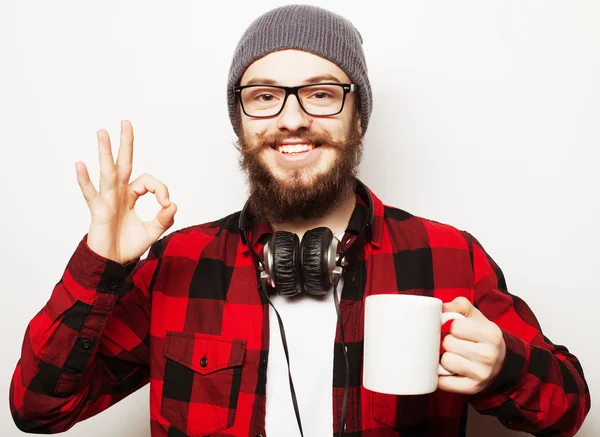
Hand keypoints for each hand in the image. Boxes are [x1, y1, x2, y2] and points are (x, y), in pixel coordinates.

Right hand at [75, 120, 176, 263]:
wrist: (111, 263)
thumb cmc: (128, 246)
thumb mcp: (152, 232)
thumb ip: (164, 219)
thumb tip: (173, 204)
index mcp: (131, 196)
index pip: (149, 182)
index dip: (161, 190)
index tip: (166, 204)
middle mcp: (118, 193)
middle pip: (123, 164)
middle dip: (126, 143)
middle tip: (126, 122)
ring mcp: (107, 200)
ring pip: (107, 172)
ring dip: (105, 152)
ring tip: (102, 132)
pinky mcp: (98, 211)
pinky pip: (91, 193)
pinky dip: (84, 180)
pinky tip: (80, 164)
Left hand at [437, 297, 505, 394]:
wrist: (500, 362)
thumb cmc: (482, 336)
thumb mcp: (475, 316)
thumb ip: (458, 305)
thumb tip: (439, 307)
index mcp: (491, 334)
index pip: (455, 326)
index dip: (454, 327)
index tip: (462, 332)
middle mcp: (489, 355)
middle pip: (448, 343)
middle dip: (450, 342)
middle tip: (460, 345)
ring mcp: (482, 374)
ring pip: (445, 361)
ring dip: (446, 358)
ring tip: (458, 356)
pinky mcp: (472, 389)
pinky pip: (443, 382)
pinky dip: (442, 376)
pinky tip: (450, 371)